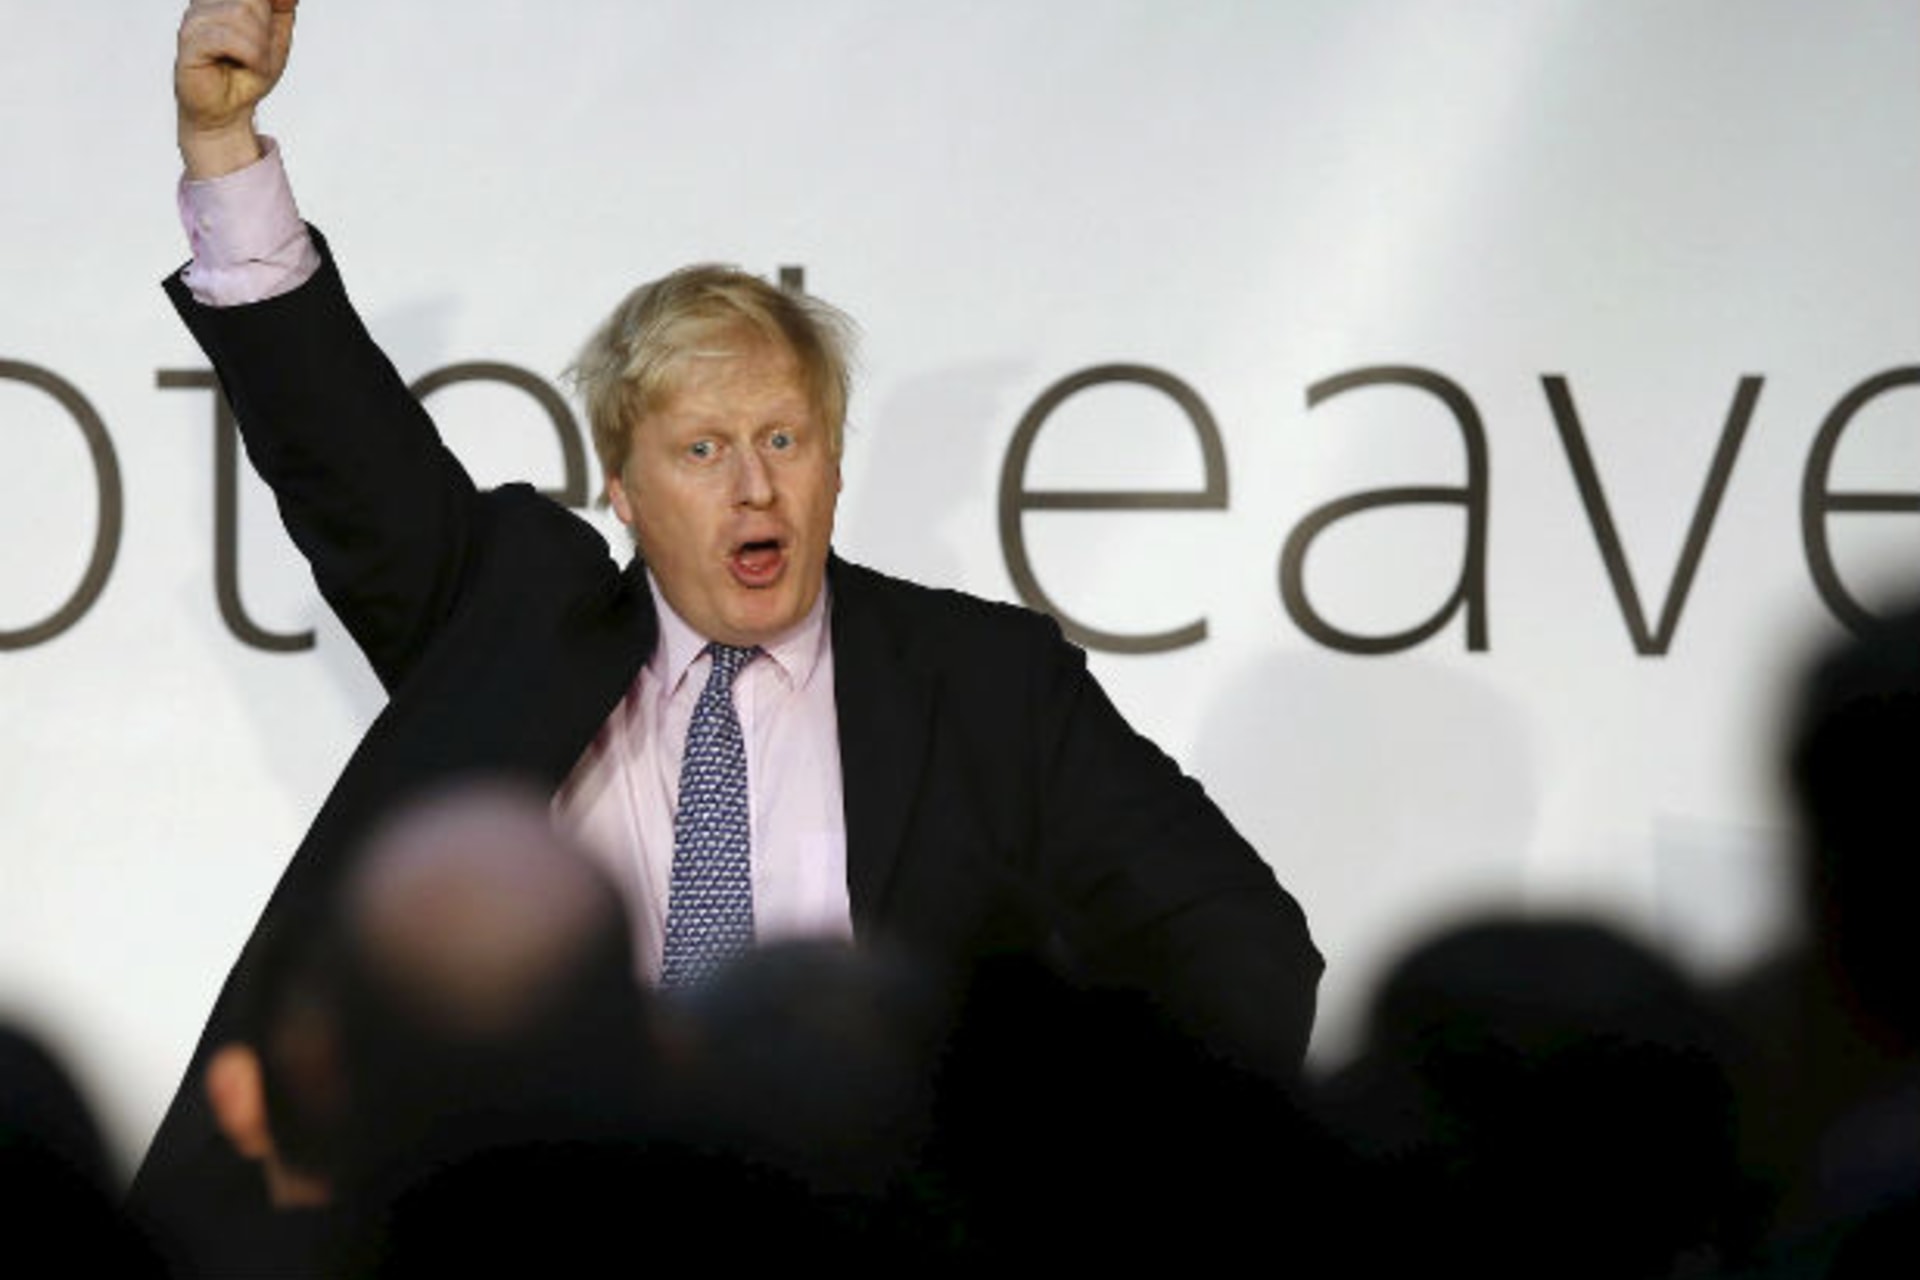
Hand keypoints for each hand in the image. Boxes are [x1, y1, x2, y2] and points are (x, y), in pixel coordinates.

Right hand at [175, 0, 298, 177]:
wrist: (227, 112)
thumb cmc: (248, 74)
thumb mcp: (275, 37)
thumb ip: (280, 7)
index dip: (272, 7)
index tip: (276, 22)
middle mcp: (204, 3)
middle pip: (252, 0)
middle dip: (266, 32)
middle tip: (258, 55)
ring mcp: (194, 20)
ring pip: (242, 15)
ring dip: (259, 48)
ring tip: (251, 64)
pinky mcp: (189, 41)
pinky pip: (229, 37)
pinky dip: (250, 56)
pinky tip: (247, 67)